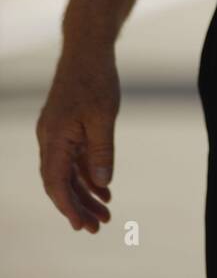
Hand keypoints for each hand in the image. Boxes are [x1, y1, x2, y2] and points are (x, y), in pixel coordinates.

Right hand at [36, 47, 119, 232]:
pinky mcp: (66, 128)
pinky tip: (103, 189)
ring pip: (67, 172)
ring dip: (84, 193)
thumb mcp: (103, 117)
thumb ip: (101, 151)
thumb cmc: (96, 80)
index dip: (68, 207)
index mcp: (54, 138)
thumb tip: (102, 183)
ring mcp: (57, 134)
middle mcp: (50, 139)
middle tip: (98, 227)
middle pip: (60, 182)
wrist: (87, 49)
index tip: (82, 226)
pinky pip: (73, 159)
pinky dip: (87, 174)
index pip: (55, 182)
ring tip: (105, 213)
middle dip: (78, 206)